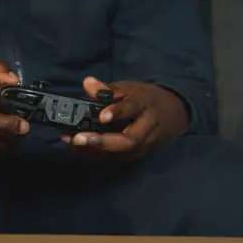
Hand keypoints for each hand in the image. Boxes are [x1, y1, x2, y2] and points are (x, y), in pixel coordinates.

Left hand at [62, 77, 188, 160]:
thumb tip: (87, 83)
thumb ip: (107, 88)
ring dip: (93, 151)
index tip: (102, 116)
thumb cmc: (146, 99)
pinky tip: (76, 149)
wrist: (172, 115)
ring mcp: (142, 147)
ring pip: (119, 154)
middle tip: (78, 138)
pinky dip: (94, 156)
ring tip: (71, 142)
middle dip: (102, 142)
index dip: (117, 112)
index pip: (133, 109)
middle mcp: (147, 129)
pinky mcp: (134, 157)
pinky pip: (114, 160)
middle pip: (128, 141)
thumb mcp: (130, 88)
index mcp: (145, 105)